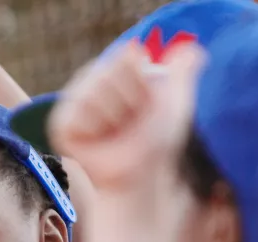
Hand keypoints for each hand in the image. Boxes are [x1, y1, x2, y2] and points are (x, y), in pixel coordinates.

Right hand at [48, 42, 205, 195]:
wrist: (142, 175)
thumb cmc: (156, 141)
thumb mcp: (174, 102)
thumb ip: (182, 73)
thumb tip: (195, 49)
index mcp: (115, 68)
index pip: (129, 57)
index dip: (145, 84)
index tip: (148, 104)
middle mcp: (90, 80)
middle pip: (110, 73)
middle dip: (131, 102)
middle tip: (131, 123)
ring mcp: (74, 101)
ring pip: (96, 95)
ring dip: (115, 118)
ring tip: (116, 132)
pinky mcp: (62, 124)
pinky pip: (81, 116)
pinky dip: (97, 130)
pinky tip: (99, 140)